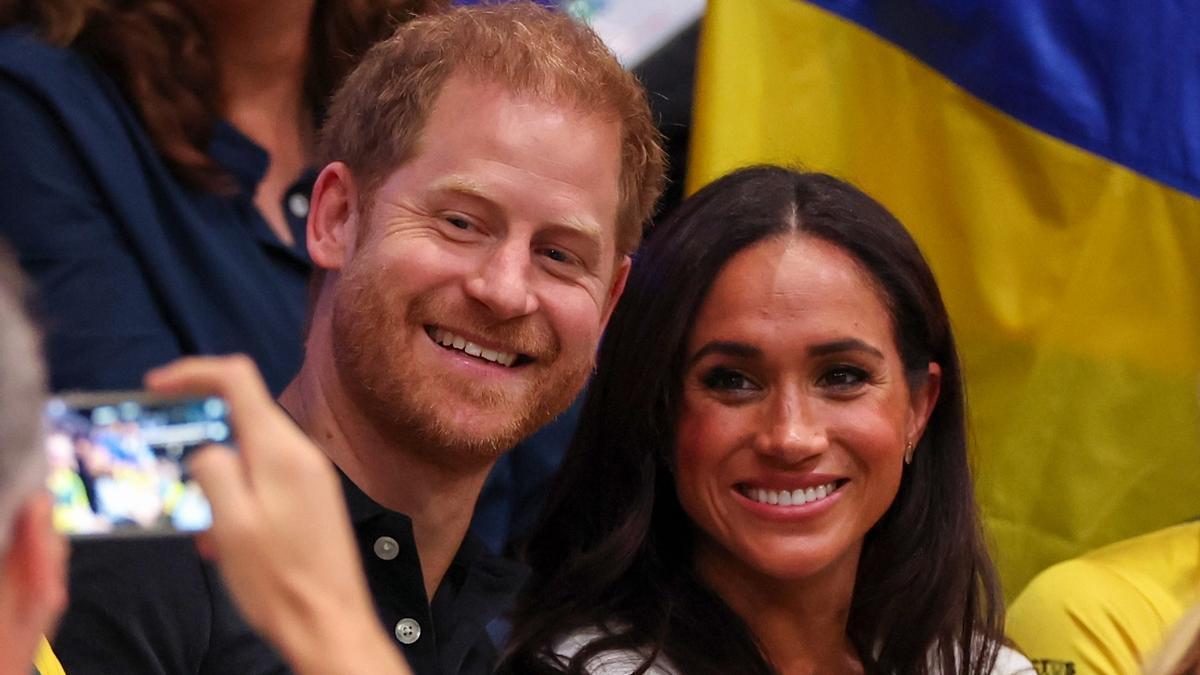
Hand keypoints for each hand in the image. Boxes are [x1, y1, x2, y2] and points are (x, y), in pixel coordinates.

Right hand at [145, 355, 410, 674]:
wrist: (331, 624)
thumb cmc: (279, 580)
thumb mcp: (230, 526)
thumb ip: (213, 472)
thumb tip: (206, 448)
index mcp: (281, 451)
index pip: (238, 378)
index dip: (193, 372)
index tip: (155, 387)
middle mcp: (302, 454)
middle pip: (243, 414)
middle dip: (200, 438)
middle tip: (170, 476)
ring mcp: (312, 476)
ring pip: (250, 453)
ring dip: (217, 480)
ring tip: (204, 530)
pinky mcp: (314, 500)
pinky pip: (265, 480)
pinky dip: (237, 498)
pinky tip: (226, 540)